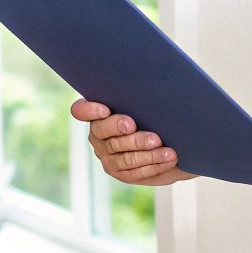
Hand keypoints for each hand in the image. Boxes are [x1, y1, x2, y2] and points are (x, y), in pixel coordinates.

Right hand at [71, 98, 194, 186]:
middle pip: (106, 135)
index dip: (90, 111)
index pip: (81, 110)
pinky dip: (154, 165)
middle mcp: (97, 135)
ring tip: (167, 151)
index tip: (106, 109)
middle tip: (147, 133)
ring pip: (124, 157)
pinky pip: (135, 171)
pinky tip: (168, 159)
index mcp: (98, 112)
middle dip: (127, 134)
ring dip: (147, 154)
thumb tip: (153, 79)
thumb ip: (140, 96)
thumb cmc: (155, 113)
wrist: (169, 140)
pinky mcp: (120, 173)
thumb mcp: (147, 102)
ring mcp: (107, 156)